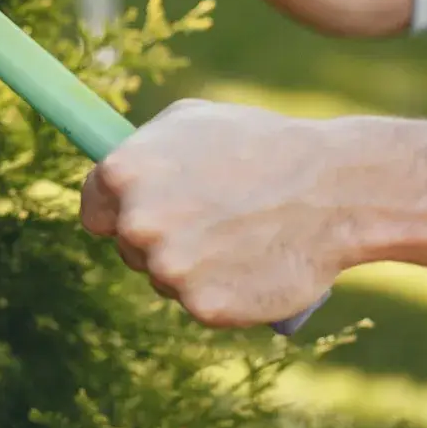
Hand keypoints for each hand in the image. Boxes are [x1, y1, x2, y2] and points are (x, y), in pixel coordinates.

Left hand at [81, 99, 371, 326]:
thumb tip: (114, 172)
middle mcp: (137, 223)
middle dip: (158, 238)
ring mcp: (169, 268)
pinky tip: (249, 265)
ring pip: (164, 278)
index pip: (93, 210)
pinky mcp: (204, 307)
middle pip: (127, 247)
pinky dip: (221, 292)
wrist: (333, 189)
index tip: (145, 213)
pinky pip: (200, 303)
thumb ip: (143, 150)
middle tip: (208, 221)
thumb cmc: (261, 144)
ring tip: (238, 236)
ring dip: (191, 267)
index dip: (118, 212)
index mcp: (122, 173)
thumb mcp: (191, 121)